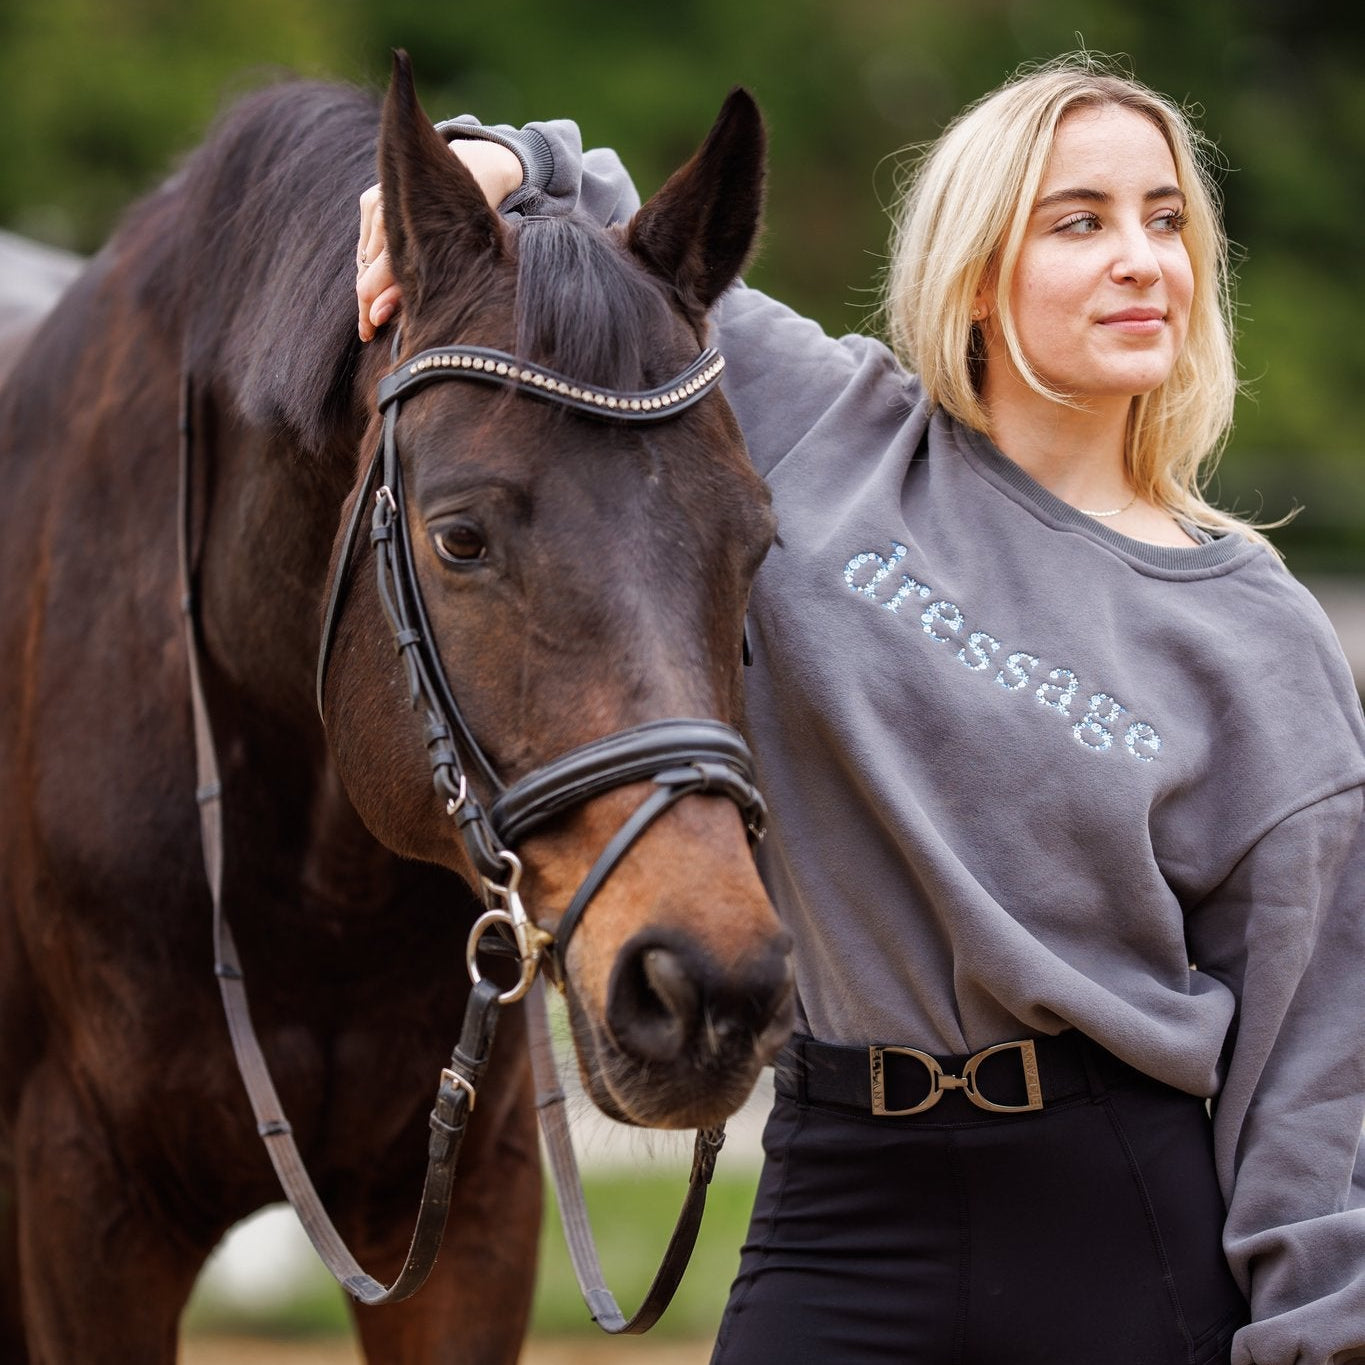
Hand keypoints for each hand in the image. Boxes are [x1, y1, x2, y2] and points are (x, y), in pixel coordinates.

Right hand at [355, 139, 524, 341]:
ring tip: (377, 310)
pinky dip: (370, 264)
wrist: (476, 168)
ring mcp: (374, 203)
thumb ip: (413, 285)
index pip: (375, 280)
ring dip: (369, 285)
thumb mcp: (452, 259)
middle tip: (370, 331)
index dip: (370, 311)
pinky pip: (364, 244)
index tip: (369, 336)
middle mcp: (385, 213)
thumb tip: (379, 315)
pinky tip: (381, 278)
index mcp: (410, 230)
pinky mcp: (369, 199)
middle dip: (367, 305)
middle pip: (364, 273)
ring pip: (362, 260)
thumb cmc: (469, 224)